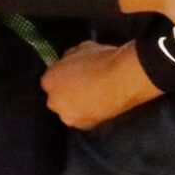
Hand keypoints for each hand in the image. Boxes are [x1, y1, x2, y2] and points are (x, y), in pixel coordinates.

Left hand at [42, 40, 162, 129]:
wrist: (125, 79)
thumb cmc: (104, 60)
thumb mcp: (82, 48)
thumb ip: (70, 58)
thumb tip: (71, 61)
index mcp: (48, 80)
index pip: (50, 79)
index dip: (63, 75)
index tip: (74, 73)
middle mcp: (53, 101)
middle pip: (57, 98)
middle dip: (67, 92)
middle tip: (85, 84)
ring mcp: (68, 116)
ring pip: (69, 110)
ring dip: (78, 104)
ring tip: (95, 94)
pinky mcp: (85, 126)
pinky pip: (83, 118)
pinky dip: (90, 113)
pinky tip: (101, 103)